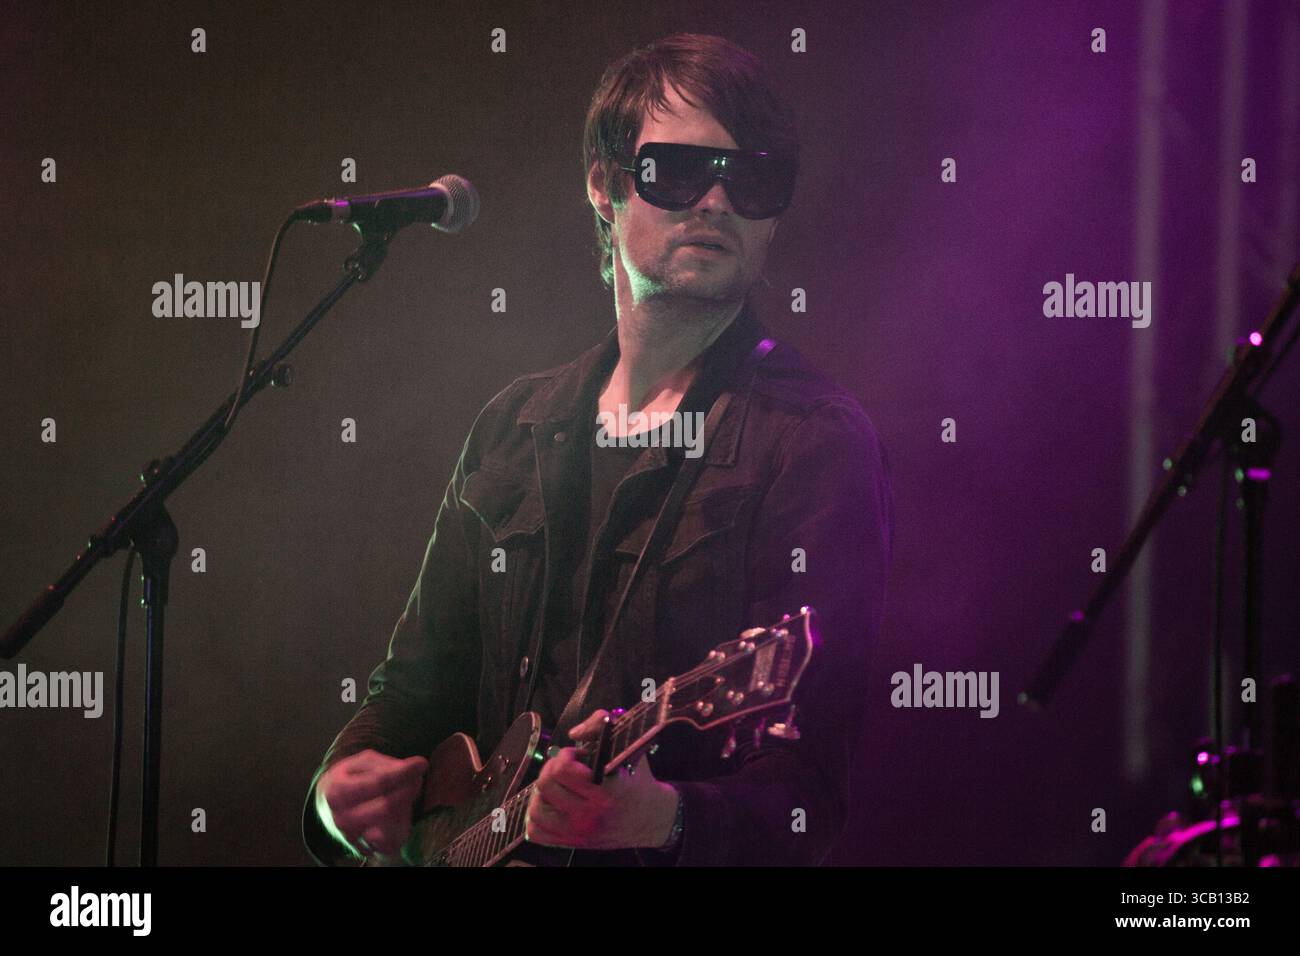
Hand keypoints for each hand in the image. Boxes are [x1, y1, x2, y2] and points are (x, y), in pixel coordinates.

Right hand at [315, 749, 427, 861]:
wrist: (327, 807)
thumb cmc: (348, 779)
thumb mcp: (360, 763)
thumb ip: (384, 764)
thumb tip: (410, 767)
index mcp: (337, 792)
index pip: (378, 783)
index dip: (403, 773)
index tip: (422, 763)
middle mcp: (342, 819)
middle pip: (386, 806)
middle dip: (408, 789)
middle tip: (417, 778)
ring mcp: (352, 837)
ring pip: (391, 824)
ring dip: (406, 804)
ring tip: (406, 790)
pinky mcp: (364, 849)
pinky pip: (392, 841)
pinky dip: (401, 823)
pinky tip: (400, 808)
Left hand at [524, 709, 678, 849]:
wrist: (650, 817)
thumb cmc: (636, 780)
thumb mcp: (627, 746)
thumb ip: (600, 725)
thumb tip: (574, 733)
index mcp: (606, 789)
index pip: (563, 770)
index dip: (566, 756)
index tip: (576, 755)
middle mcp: (591, 813)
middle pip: (546, 785)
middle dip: (552, 769)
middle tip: (566, 768)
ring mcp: (580, 832)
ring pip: (537, 808)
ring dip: (543, 793)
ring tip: (558, 787)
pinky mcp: (572, 843)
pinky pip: (537, 831)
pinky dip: (538, 816)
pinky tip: (551, 805)